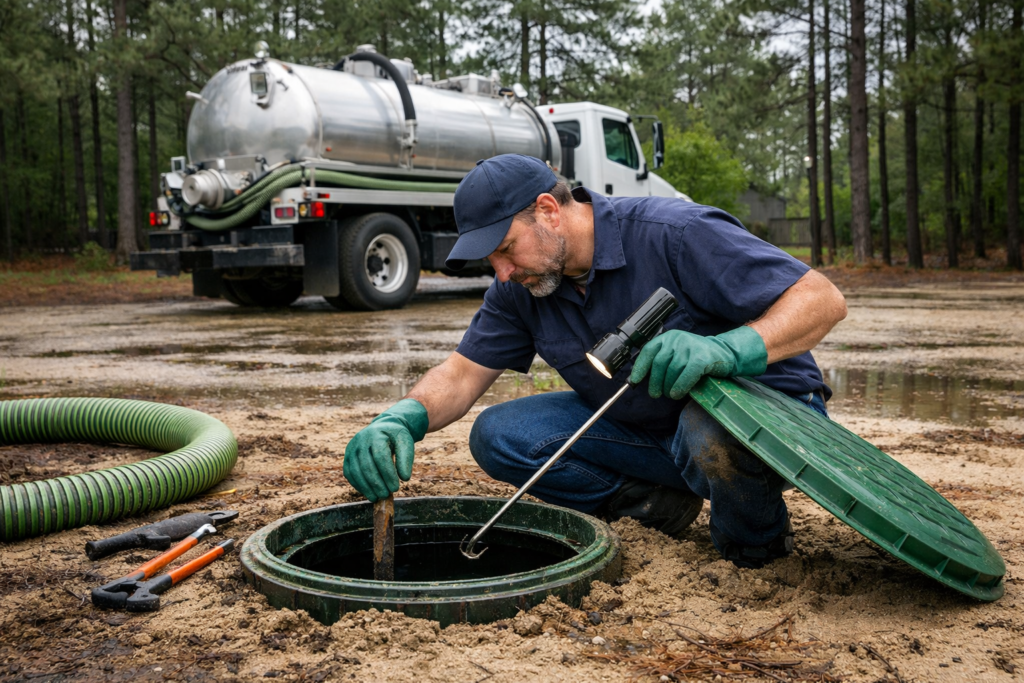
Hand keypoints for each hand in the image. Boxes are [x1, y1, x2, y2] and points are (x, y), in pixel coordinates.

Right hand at [343, 399, 428, 501]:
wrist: (383, 427)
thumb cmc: (395, 437)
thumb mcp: (405, 442)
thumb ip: (406, 459)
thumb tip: (405, 478)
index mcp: (376, 435)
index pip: (380, 457)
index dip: (387, 474)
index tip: (395, 488)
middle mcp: (360, 440)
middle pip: (367, 466)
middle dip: (377, 484)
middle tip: (386, 495)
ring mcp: (351, 448)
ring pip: (356, 471)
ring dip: (366, 488)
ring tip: (377, 498)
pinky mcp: (347, 456)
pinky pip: (349, 473)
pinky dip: (358, 485)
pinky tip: (368, 493)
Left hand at [629, 326, 767, 399]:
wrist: (724, 353)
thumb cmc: (696, 357)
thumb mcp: (676, 354)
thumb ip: (661, 363)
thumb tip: (641, 380)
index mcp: (668, 338)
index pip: (648, 351)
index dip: (640, 367)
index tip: (635, 381)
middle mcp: (678, 339)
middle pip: (659, 364)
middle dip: (655, 382)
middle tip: (656, 394)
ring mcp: (690, 347)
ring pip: (672, 371)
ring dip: (668, 387)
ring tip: (670, 394)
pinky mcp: (702, 358)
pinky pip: (686, 376)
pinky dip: (680, 387)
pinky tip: (677, 394)